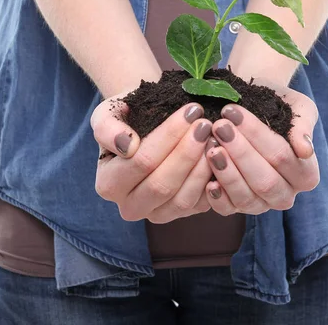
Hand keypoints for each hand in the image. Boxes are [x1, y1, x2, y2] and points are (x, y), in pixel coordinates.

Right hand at [91, 93, 212, 222]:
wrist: (144, 127)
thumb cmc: (127, 119)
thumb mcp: (108, 114)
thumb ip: (107, 128)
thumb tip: (127, 146)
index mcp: (109, 184)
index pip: (141, 162)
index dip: (168, 137)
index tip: (190, 111)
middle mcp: (130, 206)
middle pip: (162, 185)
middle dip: (187, 152)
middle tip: (205, 125)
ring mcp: (157, 215)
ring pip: (182, 199)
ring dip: (202, 167)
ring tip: (214, 137)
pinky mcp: (182, 215)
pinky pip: (201, 204)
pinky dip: (212, 180)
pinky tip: (219, 154)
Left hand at [204, 81, 319, 215]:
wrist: (249, 106)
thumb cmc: (275, 105)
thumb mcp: (297, 107)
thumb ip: (303, 126)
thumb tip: (305, 150)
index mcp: (305, 174)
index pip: (283, 157)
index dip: (258, 136)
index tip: (233, 112)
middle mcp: (285, 194)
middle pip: (265, 181)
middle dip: (240, 153)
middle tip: (219, 127)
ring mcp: (260, 204)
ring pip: (246, 197)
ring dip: (227, 173)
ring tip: (211, 148)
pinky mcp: (235, 207)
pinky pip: (227, 210)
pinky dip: (217, 197)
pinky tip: (208, 180)